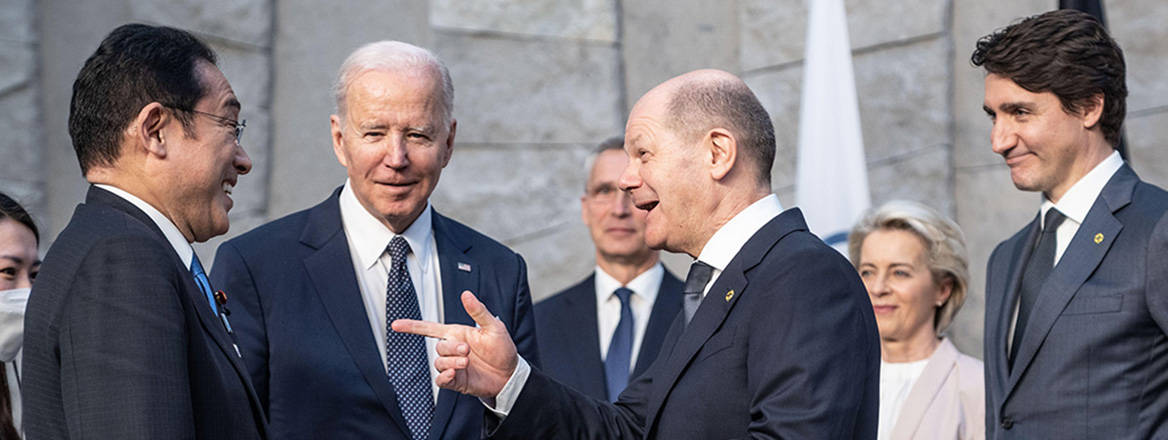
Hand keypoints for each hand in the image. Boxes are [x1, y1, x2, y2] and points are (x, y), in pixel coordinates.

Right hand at [391, 291, 517, 398]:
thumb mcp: (494, 327)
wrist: (510, 375)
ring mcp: (453, 366)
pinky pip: (441, 380)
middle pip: (438, 347)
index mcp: (458, 334)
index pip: (430, 328)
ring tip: (467, 362)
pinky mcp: (456, 381)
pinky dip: (444, 377)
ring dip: (451, 362)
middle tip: (467, 350)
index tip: (396, 325)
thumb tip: (466, 294)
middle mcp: (453, 349)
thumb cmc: (503, 349)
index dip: (412, 326)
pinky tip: (454, 374)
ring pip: (438, 363)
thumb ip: (478, 311)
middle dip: (451, 348)